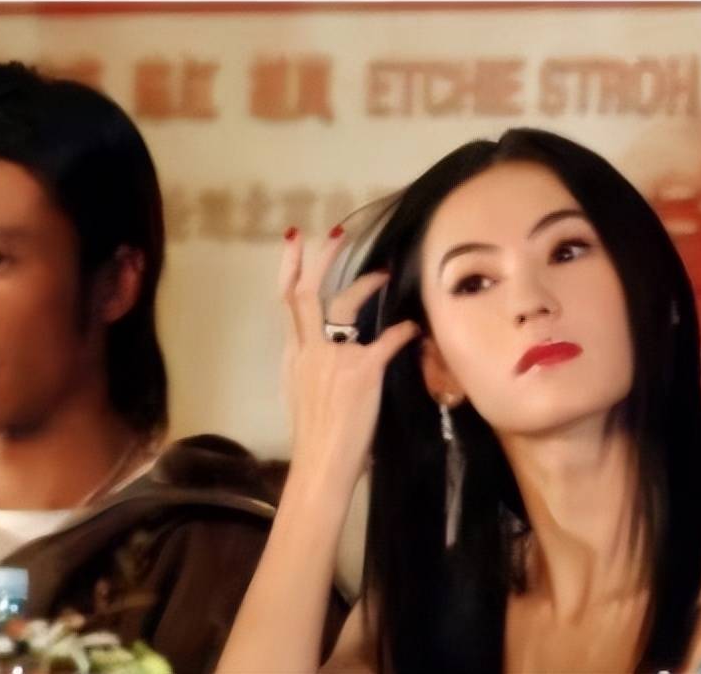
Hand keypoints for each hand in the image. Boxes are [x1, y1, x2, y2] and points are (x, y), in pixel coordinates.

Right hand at [280, 229, 419, 491]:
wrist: (320, 466)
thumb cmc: (314, 440)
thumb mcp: (301, 396)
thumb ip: (313, 369)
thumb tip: (331, 358)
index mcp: (292, 356)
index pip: (287, 302)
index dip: (291, 268)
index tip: (295, 242)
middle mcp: (307, 350)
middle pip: (305, 292)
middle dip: (319, 259)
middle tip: (334, 233)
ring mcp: (333, 357)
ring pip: (342, 303)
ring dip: (364, 283)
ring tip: (383, 272)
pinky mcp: (361, 371)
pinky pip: (386, 339)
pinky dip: (402, 331)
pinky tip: (413, 327)